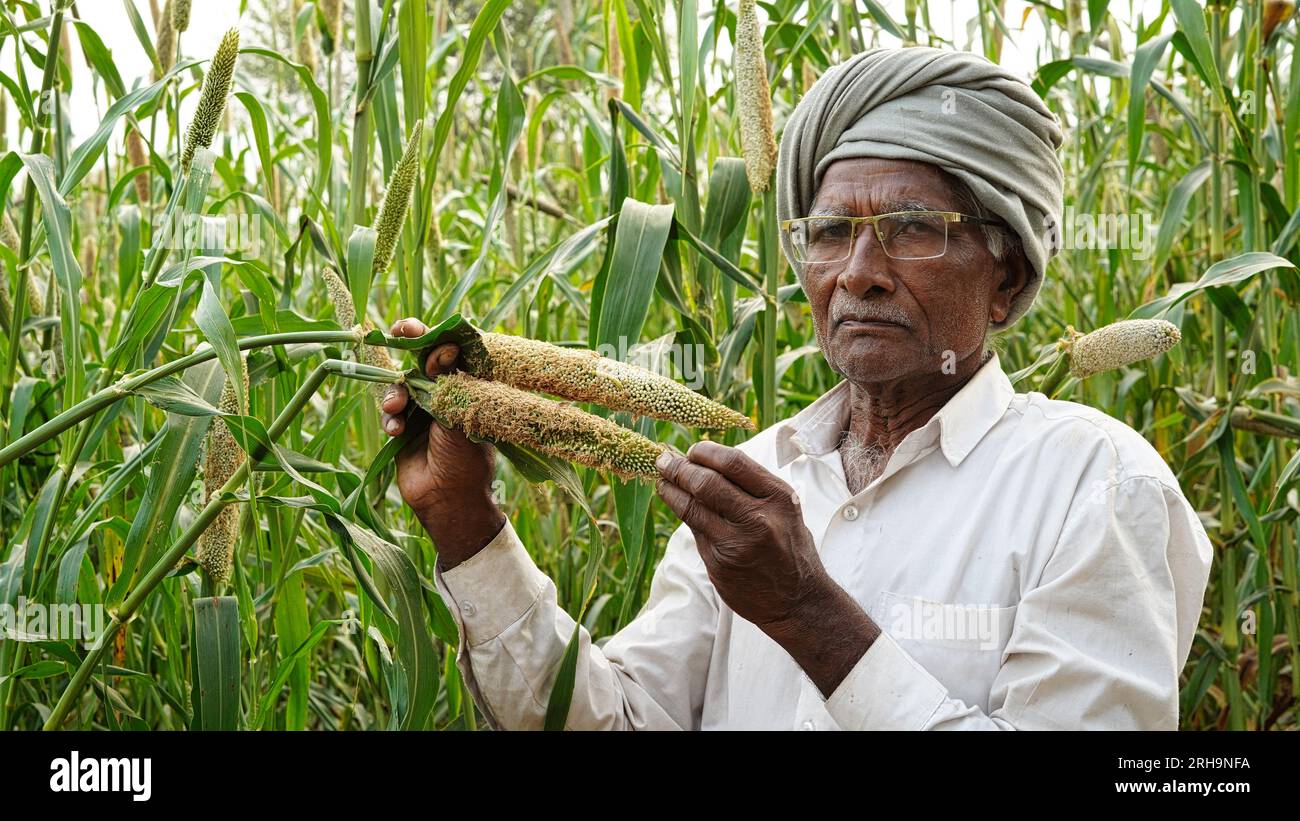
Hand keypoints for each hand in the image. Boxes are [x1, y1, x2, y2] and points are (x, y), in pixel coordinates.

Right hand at [380, 317, 504, 567]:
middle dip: (406, 350)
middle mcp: (446, 395)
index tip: (410, 327)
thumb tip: (443, 345)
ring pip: (400, 386)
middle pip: (421, 362)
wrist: (449, 500)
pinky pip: (389, 412)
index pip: (451, 353)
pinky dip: (390, 418)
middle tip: (396, 333)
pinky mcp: (404, 428)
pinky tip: (395, 430)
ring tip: (396, 408)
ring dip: (395, 393)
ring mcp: (423, 411)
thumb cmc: (466, 459)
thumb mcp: (460, 415)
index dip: (432, 336)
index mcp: (468, 389)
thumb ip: (448, 381)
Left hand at [653, 441, 828, 629]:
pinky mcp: (719, 564)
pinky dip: (682, 513)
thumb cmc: (789, 547)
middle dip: (679, 468)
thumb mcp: (784, 510)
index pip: (734, 462)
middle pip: (706, 482)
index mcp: (778, 498)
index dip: (705, 451)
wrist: (797, 601)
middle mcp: (759, 519)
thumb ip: (752, 487)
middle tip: (664, 460)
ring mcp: (737, 544)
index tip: (692, 450)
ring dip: (671, 489)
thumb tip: (706, 462)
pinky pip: (694, 531)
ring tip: (662, 480)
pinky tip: (675, 503)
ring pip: (692, 507)